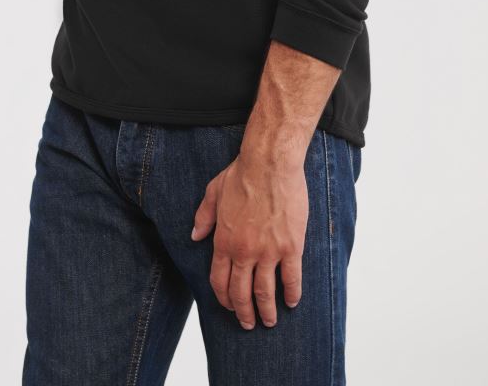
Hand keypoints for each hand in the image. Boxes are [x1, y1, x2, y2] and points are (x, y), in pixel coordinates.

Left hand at [190, 150, 308, 328]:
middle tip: (248, 323)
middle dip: (244, 313)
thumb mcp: (213, 192)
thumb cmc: (241, 174)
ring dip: (267, 312)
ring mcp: (268, 252)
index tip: (230, 307)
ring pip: (266, 293)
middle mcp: (244, 251)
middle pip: (241, 293)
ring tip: (269, 322)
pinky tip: (292, 302)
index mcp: (224, 241)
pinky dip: (292, 294)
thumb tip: (195, 236)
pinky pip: (292, 279)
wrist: (269, 163)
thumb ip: (203, 217)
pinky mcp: (291, 247)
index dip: (224, 299)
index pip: (219, 281)